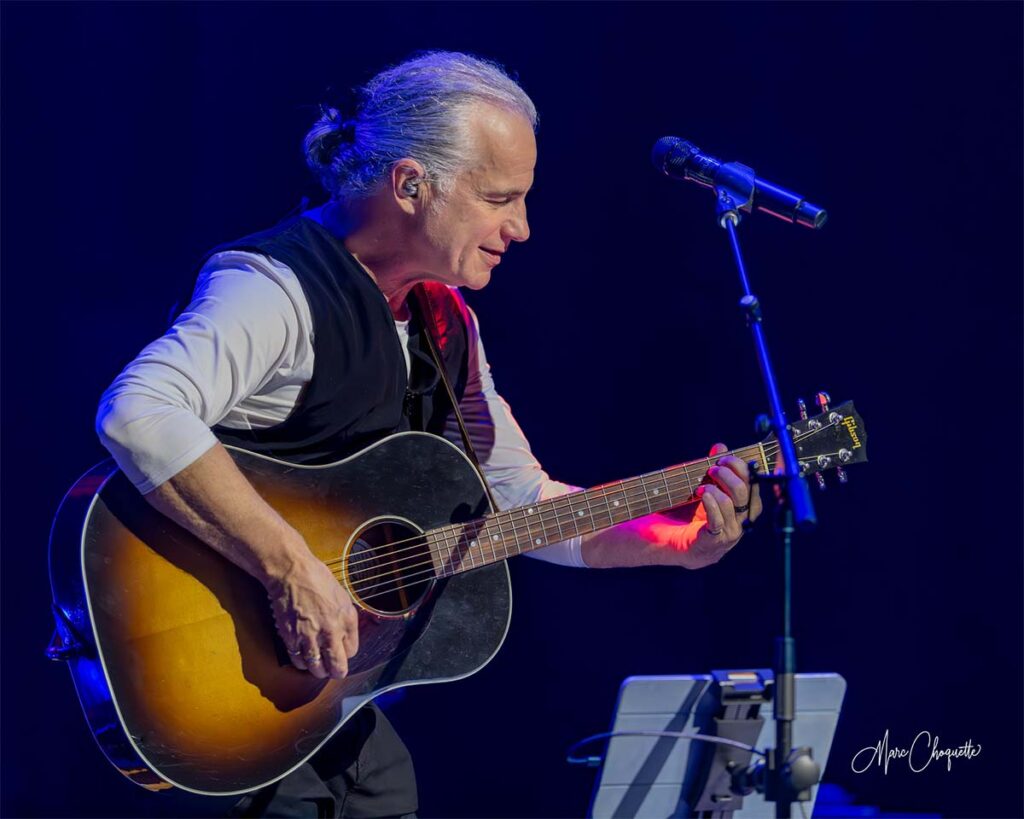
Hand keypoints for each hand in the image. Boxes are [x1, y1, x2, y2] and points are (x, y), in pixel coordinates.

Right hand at [262, 546, 359, 679]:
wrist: (292, 573)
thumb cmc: (316, 579)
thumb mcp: (342, 597)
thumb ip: (345, 619)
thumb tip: (345, 636)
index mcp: (347, 619)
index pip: (352, 651)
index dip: (346, 653)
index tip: (342, 651)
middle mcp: (331, 631)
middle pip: (337, 666)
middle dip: (336, 672)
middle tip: (333, 671)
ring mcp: (310, 636)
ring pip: (317, 668)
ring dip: (318, 670)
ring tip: (318, 668)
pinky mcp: (291, 638)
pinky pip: (298, 660)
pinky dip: (301, 663)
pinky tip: (303, 659)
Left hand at [674, 442, 762, 568]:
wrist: (667, 542)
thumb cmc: (688, 513)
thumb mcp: (702, 486)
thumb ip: (713, 468)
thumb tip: (721, 446)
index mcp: (744, 506)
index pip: (754, 483)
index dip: (740, 467)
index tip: (722, 458)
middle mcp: (742, 520)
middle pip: (745, 491)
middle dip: (727, 474)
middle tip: (711, 469)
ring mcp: (729, 533)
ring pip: (732, 504)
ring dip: (715, 488)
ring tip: (701, 486)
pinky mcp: (713, 542)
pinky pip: (718, 520)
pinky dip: (710, 503)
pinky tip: (701, 494)